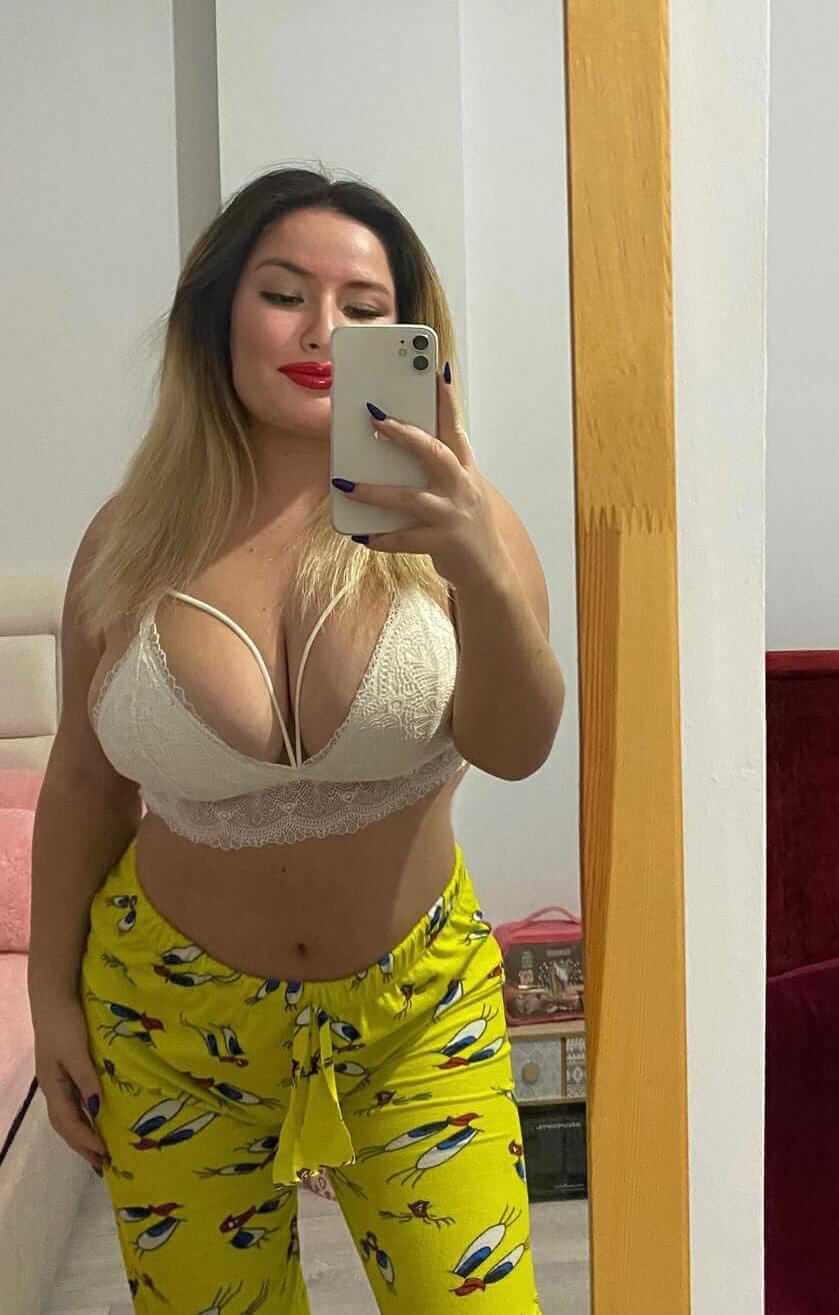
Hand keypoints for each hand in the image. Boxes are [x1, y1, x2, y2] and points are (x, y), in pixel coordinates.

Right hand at [31, 994, 108, 1174]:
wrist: (53, 997)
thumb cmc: (65, 1023)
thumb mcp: (76, 1050)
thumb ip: (86, 1079)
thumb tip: (96, 1111)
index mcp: (53, 1087)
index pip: (69, 1123)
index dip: (86, 1141)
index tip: (105, 1156)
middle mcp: (53, 1088)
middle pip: (66, 1126)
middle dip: (83, 1146)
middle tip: (104, 1165)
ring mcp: (58, 1080)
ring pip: (69, 1116)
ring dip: (83, 1135)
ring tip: (101, 1151)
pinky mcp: (65, 1070)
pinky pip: (74, 1103)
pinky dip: (84, 1117)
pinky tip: (96, 1118)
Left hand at [331, 364, 507, 587]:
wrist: (489, 571)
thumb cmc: (464, 525)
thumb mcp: (457, 491)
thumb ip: (434, 469)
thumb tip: (389, 449)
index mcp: (465, 469)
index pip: (454, 426)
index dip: (446, 398)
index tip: (436, 369)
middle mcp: (462, 486)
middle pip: (434, 452)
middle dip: (404, 433)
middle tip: (374, 418)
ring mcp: (453, 515)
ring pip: (411, 497)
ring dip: (375, 491)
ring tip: (345, 483)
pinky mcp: (443, 543)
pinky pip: (405, 538)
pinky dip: (381, 537)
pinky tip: (361, 534)